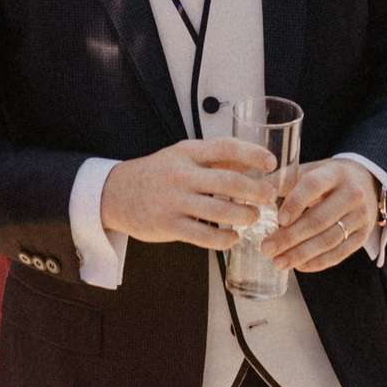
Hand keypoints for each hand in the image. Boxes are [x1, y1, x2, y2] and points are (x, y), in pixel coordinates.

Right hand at [100, 139, 274, 249]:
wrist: (115, 193)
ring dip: (245, 216)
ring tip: (252, 216)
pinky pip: (205, 236)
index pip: (226, 148)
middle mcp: (181, 174)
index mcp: (187, 152)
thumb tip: (253, 161)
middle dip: (257, 191)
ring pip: (221, 212)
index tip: (271, 163)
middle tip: (269, 197)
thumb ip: (215, 158)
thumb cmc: (156, 173)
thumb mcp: (182, 156)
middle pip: (229, 182)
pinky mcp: (168, 226)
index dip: (253, 154)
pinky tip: (233, 236)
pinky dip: (225, 238)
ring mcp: (174, 201)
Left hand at [268, 159, 377, 272]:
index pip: (314, 186)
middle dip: (291, 237)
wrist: (366, 182)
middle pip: (320, 219)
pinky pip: (339, 253)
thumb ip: (281, 181)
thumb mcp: (309, 171)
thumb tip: (249, 189)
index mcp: (335, 173)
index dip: (295, 203)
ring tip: (278, 262)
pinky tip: (299, 266)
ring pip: (329, 240)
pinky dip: (318, 262)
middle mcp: (352, 194)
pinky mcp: (363, 236)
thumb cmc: (328, 178)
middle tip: (267, 248)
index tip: (278, 219)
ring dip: (301, 254)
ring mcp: (361, 216)